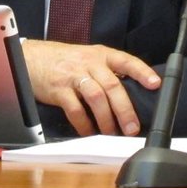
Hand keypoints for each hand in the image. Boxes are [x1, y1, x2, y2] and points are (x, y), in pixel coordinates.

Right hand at [21, 39, 159, 136]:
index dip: (141, 72)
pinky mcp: (59, 90)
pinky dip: (84, 124)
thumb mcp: (88, 58)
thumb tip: (130, 94)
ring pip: (96, 97)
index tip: (155, 85)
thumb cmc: (63, 61)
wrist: (30, 58)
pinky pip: (75, 110)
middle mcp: (89, 63)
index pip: (126, 61)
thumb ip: (106, 72)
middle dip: (125, 109)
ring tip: (112, 132)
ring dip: (106, 119)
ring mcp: (73, 76)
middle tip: (132, 128)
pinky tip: (89, 132)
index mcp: (100, 54)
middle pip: (112, 85)